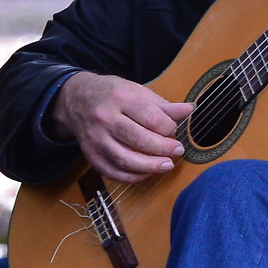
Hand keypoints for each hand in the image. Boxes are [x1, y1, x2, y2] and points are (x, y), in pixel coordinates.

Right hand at [49, 73, 197, 182]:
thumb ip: (163, 105)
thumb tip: (190, 109)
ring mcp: (95, 138)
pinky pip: (112, 172)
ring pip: (124, 159)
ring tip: (166, 165)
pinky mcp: (90, 154)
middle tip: (177, 151)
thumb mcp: (137, 91)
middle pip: (138, 140)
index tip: (174, 130)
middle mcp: (105, 118)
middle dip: (163, 149)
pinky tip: (146, 172)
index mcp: (120, 98)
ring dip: (150, 167)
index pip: (151, 118)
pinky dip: (132, 176)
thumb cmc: (112, 94)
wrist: (77, 99)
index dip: (168, 128)